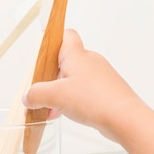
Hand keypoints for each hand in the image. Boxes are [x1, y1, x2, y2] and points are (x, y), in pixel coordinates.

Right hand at [22, 28, 140, 141]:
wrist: (125, 118)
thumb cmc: (95, 100)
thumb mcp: (55, 96)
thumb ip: (36, 94)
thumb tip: (28, 96)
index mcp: (77, 55)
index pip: (66, 35)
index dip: (53, 39)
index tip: (42, 51)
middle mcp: (90, 61)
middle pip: (66, 62)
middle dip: (51, 77)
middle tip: (42, 92)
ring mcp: (100, 76)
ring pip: (75, 79)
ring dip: (62, 93)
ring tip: (51, 109)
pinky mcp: (107, 91)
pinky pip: (85, 92)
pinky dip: (74, 101)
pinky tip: (66, 115)